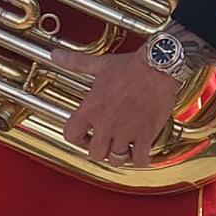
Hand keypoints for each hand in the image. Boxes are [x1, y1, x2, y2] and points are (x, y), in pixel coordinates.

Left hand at [53, 42, 179, 168]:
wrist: (158, 67)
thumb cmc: (131, 66)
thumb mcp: (100, 64)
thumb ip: (76, 62)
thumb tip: (56, 55)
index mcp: (92, 109)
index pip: (71, 135)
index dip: (77, 138)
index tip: (85, 136)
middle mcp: (106, 124)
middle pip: (94, 154)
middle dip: (100, 150)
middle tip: (106, 143)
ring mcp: (126, 132)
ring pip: (116, 160)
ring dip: (119, 156)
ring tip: (123, 148)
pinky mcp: (146, 135)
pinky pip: (140, 160)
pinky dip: (140, 159)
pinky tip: (141, 151)